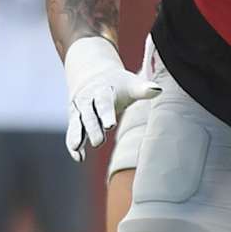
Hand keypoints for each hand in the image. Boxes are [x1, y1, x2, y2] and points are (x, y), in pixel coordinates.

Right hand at [62, 36, 160, 160]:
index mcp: (102, 90)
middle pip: (89, 115)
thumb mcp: (130, 84)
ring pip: (77, 123)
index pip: (104, 102)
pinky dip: (73, 145)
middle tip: (99, 142)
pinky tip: (78, 157)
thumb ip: (142, 89)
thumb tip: (157, 90)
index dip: (107, 114)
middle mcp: (88, 99)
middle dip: (93, 128)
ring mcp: (80, 110)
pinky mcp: (76, 119)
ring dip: (76, 136)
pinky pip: (73, 132)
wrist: (93, 74)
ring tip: (77, 148)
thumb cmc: (118, 84)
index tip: (110, 126)